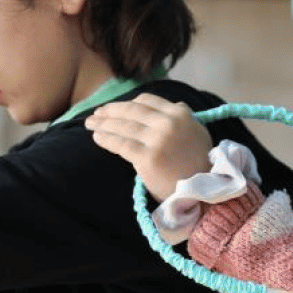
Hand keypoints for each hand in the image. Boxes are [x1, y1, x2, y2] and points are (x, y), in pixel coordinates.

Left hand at [85, 94, 212, 201]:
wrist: (203, 191)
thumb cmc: (199, 163)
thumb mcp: (197, 132)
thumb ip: (183, 118)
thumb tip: (174, 105)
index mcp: (180, 113)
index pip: (146, 101)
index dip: (127, 103)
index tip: (114, 108)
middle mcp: (168, 123)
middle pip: (131, 111)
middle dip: (110, 111)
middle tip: (96, 114)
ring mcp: (157, 140)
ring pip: (123, 126)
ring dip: (103, 124)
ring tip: (90, 124)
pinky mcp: (147, 157)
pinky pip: (121, 144)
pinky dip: (106, 139)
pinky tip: (97, 137)